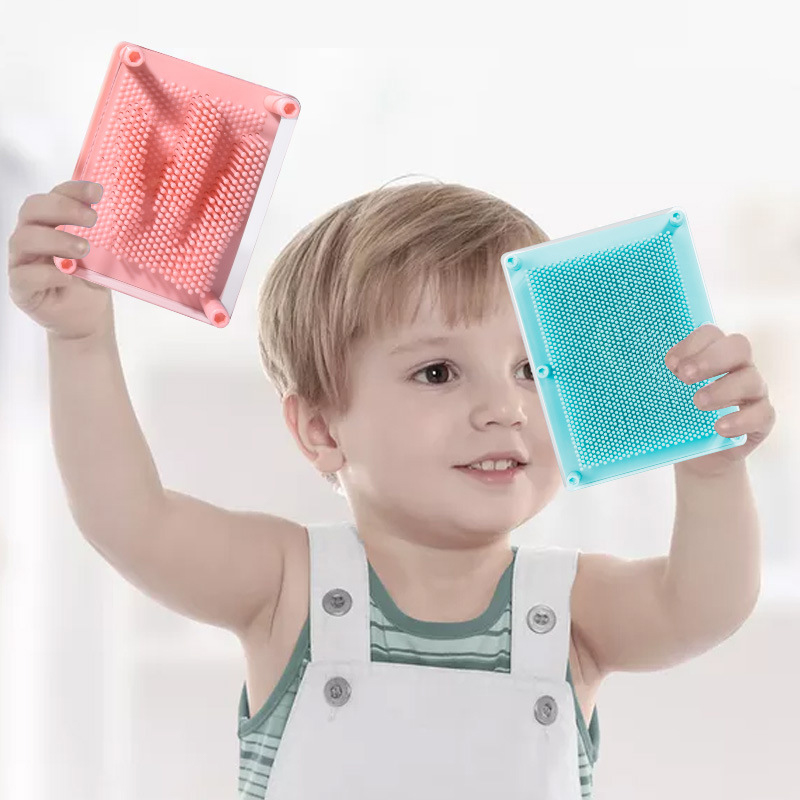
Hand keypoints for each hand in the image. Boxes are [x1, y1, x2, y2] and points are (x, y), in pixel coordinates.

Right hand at [7, 180, 112, 340]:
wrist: (86, 319)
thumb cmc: (90, 282)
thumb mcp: (102, 254)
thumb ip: (103, 235)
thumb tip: (126, 211)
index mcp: (48, 224)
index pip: (53, 196)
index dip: (72, 190)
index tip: (97, 192)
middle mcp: (30, 238)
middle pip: (32, 210)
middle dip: (63, 208)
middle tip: (92, 218)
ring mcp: (21, 262)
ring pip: (24, 239)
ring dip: (57, 240)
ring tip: (84, 249)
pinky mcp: (20, 289)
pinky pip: (25, 275)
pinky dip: (48, 273)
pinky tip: (69, 276)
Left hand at [664, 323, 775, 476]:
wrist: (698, 455)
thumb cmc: (679, 415)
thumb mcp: (665, 395)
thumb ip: (653, 379)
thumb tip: (615, 370)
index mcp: (713, 354)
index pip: (710, 334)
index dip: (691, 344)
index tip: (668, 363)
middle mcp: (738, 367)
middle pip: (738, 346)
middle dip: (710, 358)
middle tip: (683, 376)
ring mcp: (754, 391)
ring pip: (751, 379)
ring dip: (722, 390)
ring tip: (698, 402)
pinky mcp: (762, 418)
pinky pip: (762, 413)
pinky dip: (741, 419)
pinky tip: (720, 427)